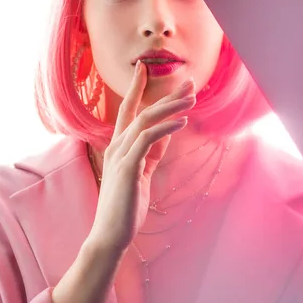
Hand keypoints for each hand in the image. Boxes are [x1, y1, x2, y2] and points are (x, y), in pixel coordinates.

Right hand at [88, 60, 196, 252]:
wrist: (111, 234)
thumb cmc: (125, 206)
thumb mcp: (142, 172)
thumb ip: (151, 152)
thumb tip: (167, 132)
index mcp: (118, 147)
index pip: (127, 111)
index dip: (137, 89)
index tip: (145, 69)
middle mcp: (116, 146)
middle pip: (140, 110)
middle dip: (164, 94)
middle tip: (187, 82)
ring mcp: (120, 156)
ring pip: (145, 120)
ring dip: (170, 107)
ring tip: (192, 98)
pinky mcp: (127, 167)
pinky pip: (147, 140)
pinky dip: (166, 128)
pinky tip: (182, 122)